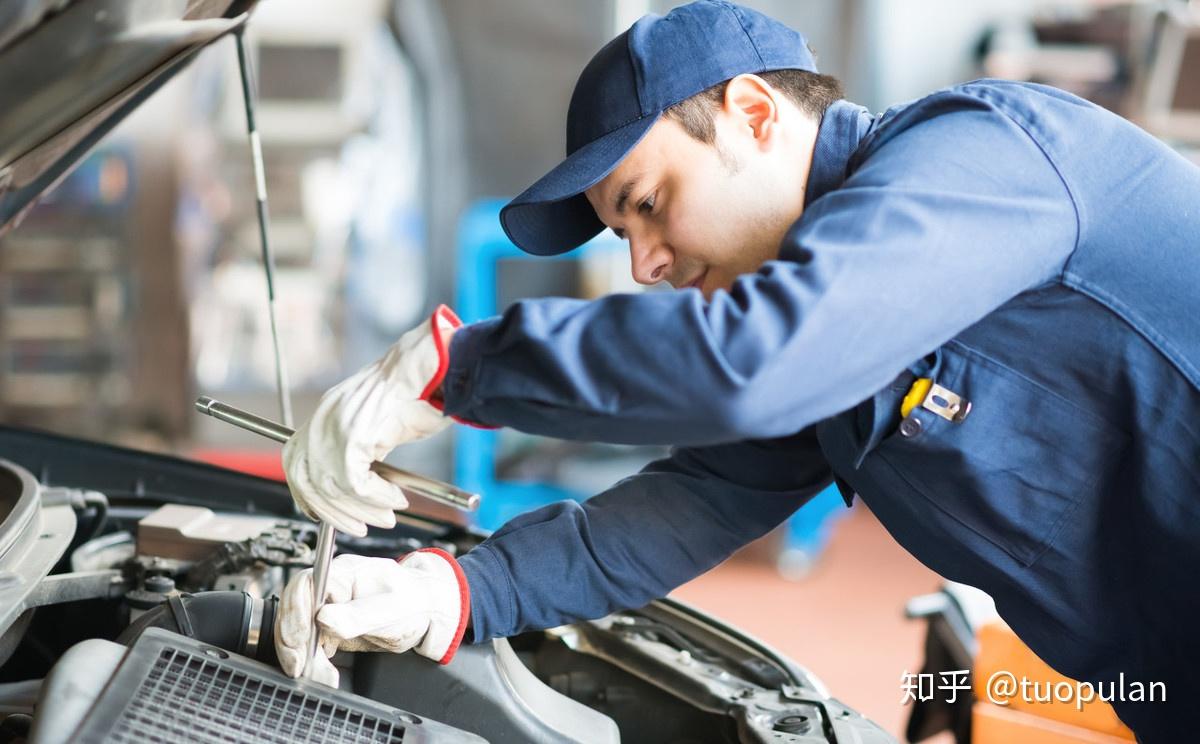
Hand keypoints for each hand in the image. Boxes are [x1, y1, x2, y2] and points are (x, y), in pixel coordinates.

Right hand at [274, 550, 469, 686]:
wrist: (427, 612)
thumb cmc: (414, 601)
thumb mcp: (391, 609)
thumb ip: (358, 615)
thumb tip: (323, 618)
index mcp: (344, 573)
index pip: (304, 586)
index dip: (295, 614)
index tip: (299, 640)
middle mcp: (330, 588)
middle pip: (293, 610)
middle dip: (293, 642)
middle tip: (302, 668)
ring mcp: (328, 608)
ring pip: (297, 631)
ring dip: (301, 657)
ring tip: (320, 676)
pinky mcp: (329, 629)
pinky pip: (309, 645)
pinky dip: (312, 663)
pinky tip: (324, 674)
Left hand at [283, 306, 461, 535]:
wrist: (426, 370)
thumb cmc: (413, 393)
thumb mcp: (374, 426)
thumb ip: (358, 451)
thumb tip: (357, 487)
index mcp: (323, 416)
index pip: (295, 463)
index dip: (307, 494)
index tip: (324, 512)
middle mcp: (320, 422)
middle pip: (307, 482)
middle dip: (333, 513)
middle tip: (360, 526)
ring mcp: (332, 430)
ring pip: (333, 489)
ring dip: (363, 510)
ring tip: (387, 514)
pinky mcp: (350, 440)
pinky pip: (357, 485)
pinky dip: (378, 499)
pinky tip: (395, 499)